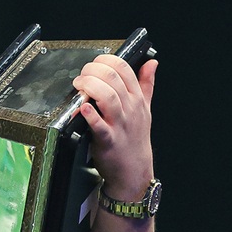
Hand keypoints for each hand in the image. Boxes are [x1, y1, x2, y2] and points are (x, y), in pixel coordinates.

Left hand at [72, 54, 156, 200]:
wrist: (134, 170)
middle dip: (93, 70)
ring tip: (79, 85)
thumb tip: (152, 63)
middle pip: (113, 79)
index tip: (95, 63)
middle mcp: (129, 109)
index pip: (124, 69)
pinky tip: (83, 107)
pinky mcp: (108, 140)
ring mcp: (119, 124)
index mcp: (137, 99)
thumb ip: (147, 84)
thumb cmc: (136, 139)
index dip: (106, 60)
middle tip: (82, 74)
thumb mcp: (145, 109)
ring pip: (107, 97)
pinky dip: (90, 115)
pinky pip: (99, 125)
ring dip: (90, 86)